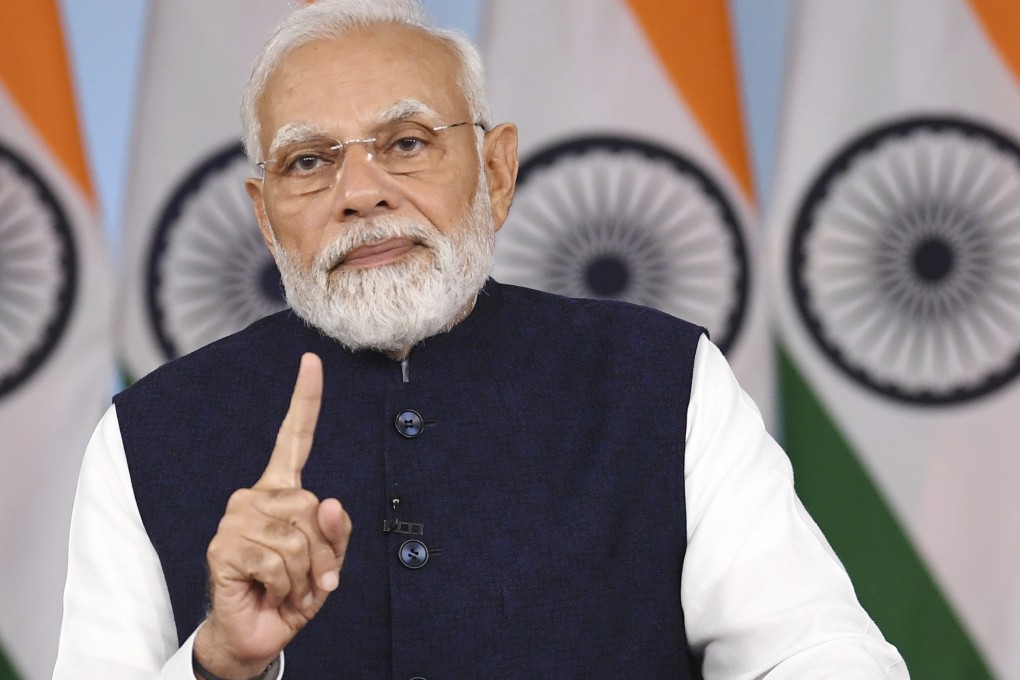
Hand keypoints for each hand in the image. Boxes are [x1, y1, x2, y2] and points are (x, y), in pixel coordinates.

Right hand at [194, 353, 351, 677]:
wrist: (258, 633)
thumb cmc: (293, 590)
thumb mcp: (328, 561)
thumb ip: (338, 533)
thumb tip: (332, 503)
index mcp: (281, 490)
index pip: (293, 438)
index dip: (305, 400)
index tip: (312, 361)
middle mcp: (254, 496)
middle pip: (315, 507)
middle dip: (324, 552)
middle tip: (307, 577)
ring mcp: (235, 519)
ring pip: (299, 538)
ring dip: (305, 575)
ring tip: (287, 587)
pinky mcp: (223, 547)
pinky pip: (278, 561)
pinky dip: (285, 587)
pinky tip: (268, 592)